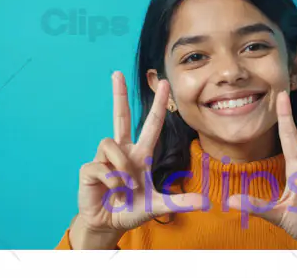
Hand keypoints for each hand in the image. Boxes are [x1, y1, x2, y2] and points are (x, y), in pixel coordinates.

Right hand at [75, 71, 206, 232]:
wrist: (108, 224)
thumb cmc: (131, 210)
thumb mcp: (159, 206)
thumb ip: (180, 202)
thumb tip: (206, 202)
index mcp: (140, 154)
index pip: (151, 124)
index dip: (158, 104)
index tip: (164, 83)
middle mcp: (123, 151)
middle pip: (121, 116)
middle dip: (119, 94)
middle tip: (117, 73)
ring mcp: (104, 158)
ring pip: (111, 143)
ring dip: (122, 168)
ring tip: (125, 188)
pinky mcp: (90, 169)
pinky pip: (102, 165)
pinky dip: (111, 181)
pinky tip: (111, 191)